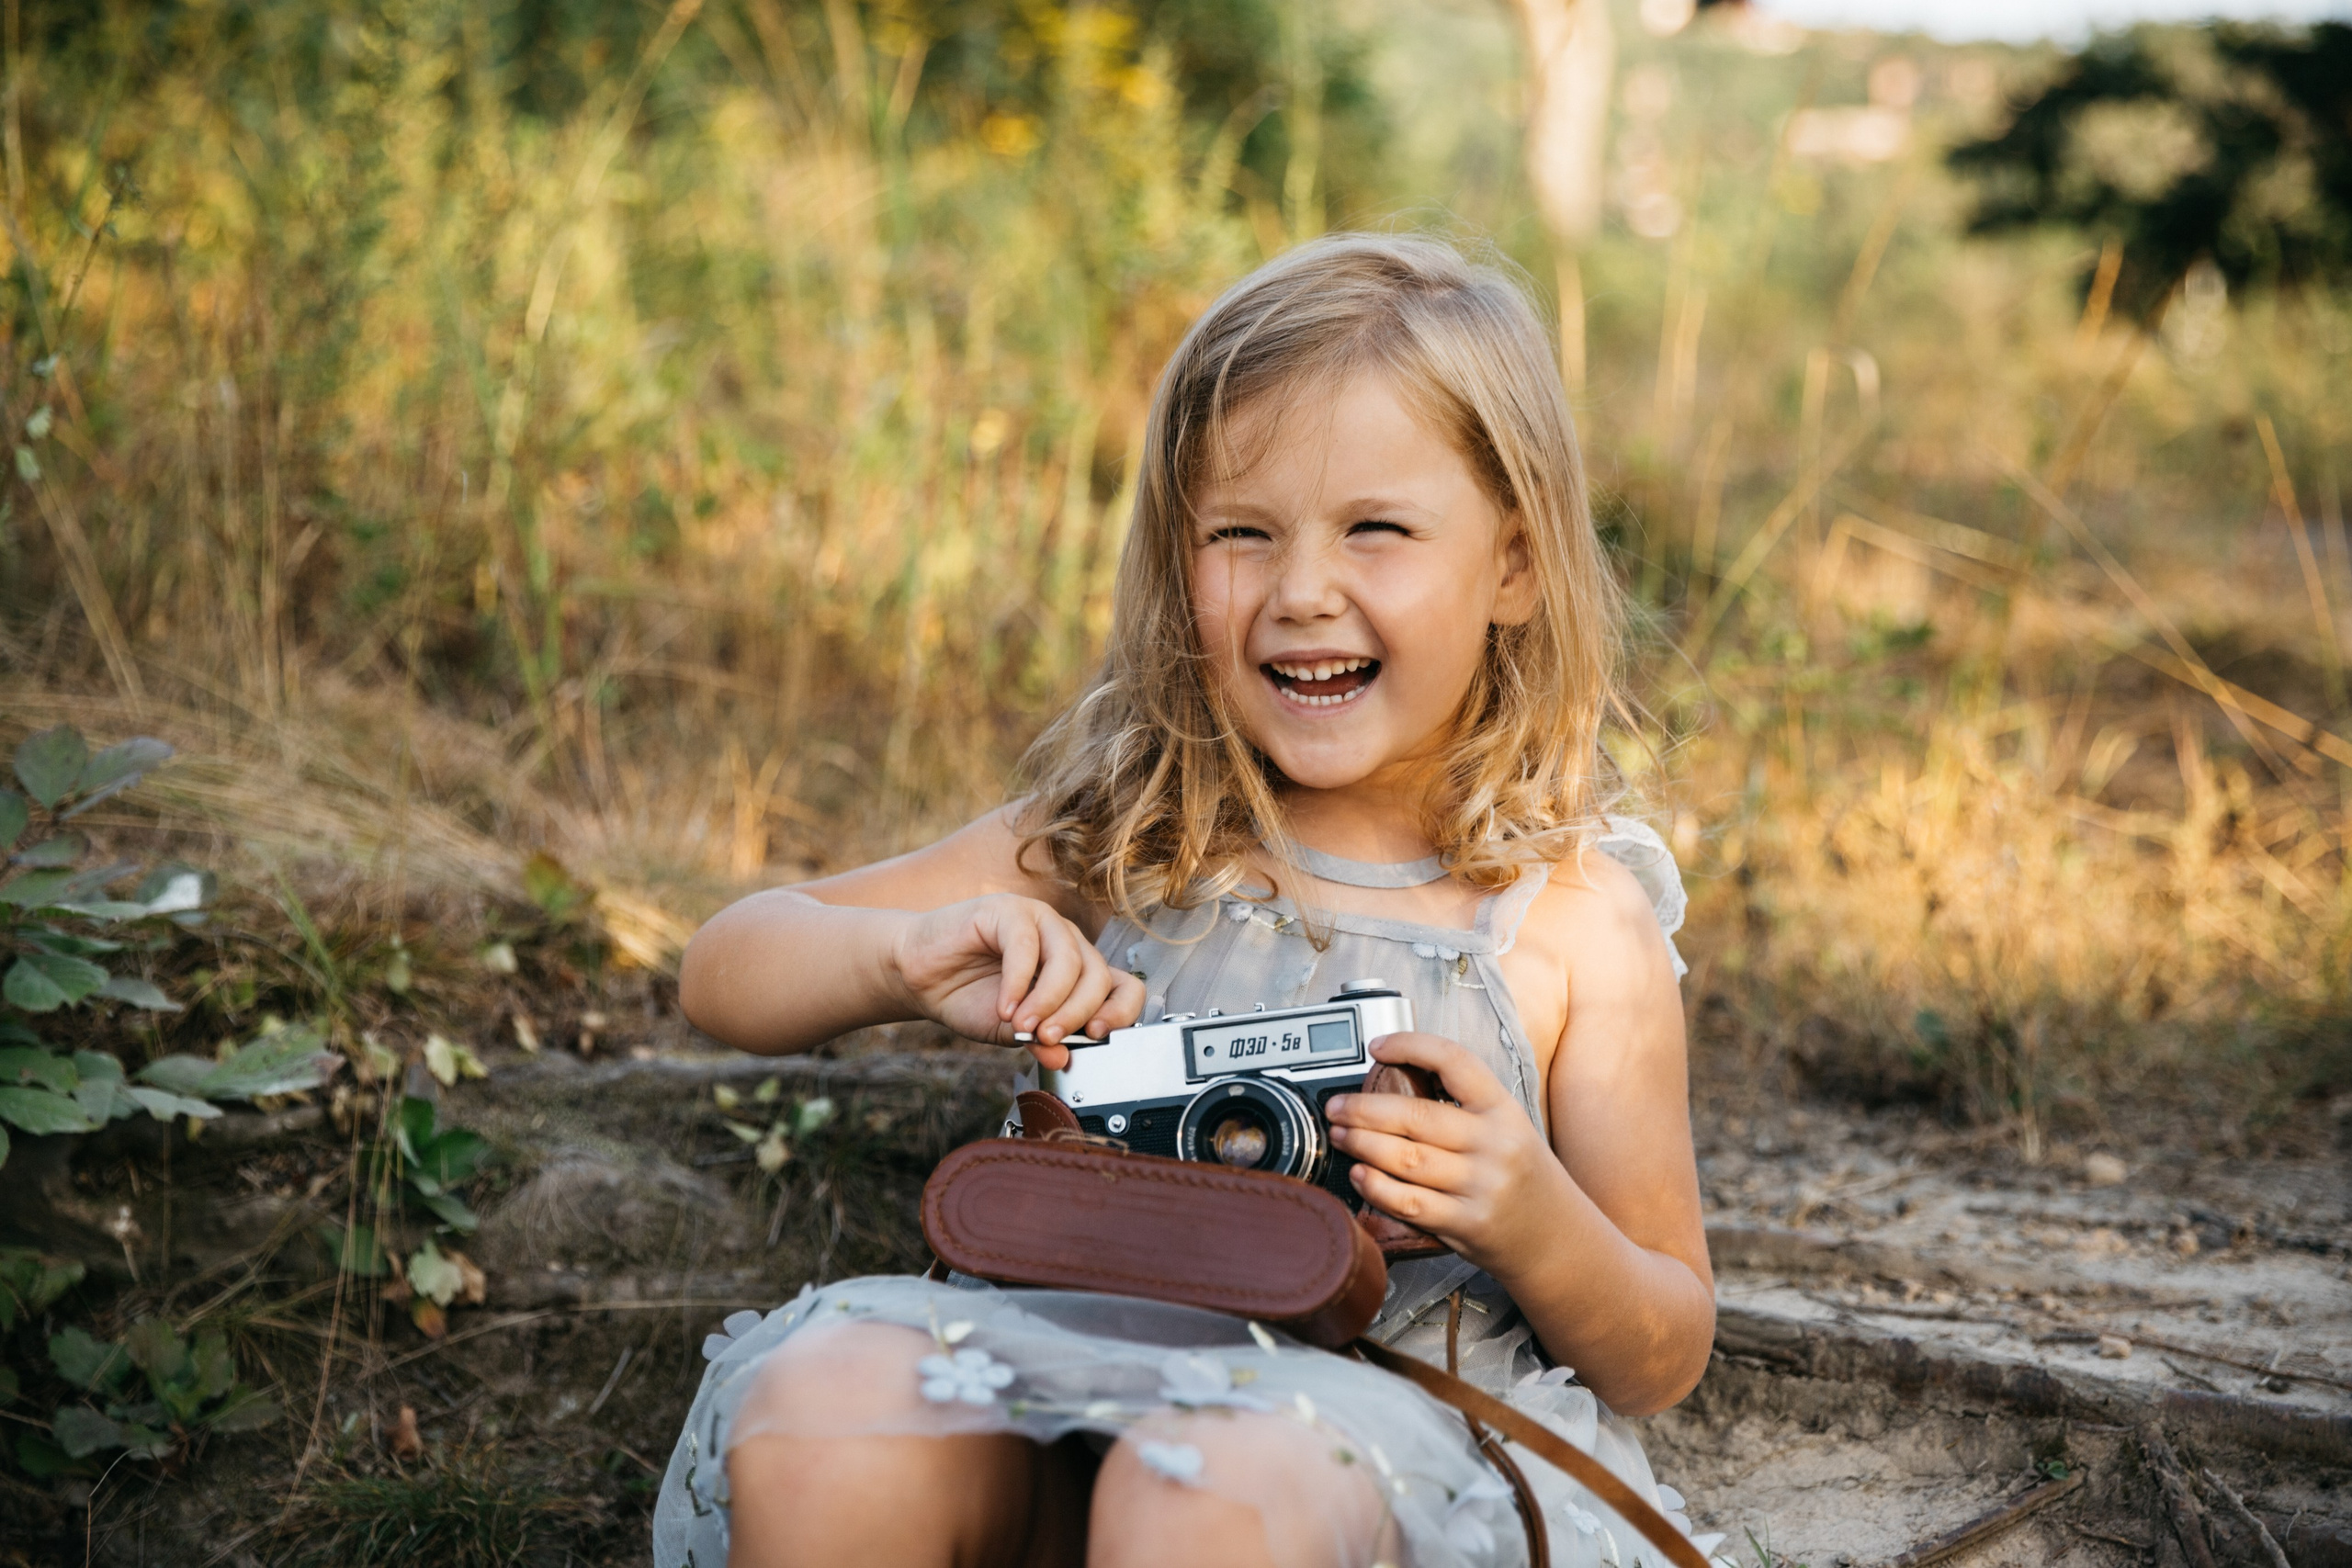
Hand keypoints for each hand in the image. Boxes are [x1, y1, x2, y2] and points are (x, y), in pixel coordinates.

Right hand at [891, 895, 1144, 1068]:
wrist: (919, 976)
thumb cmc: (967, 997)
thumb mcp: (1010, 1032)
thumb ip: (1040, 1041)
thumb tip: (1065, 1058)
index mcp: (1077, 971)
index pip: (1123, 986)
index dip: (1120, 1012)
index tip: (1097, 1037)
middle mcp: (1066, 943)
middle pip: (1096, 977)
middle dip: (1074, 1014)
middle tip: (1047, 1038)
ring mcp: (1040, 921)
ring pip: (1068, 960)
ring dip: (1048, 1000)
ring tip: (1022, 1024)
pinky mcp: (1008, 910)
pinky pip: (1025, 945)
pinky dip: (1017, 982)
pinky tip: (1004, 1005)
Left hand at [1322, 1032, 1572, 1275]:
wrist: (1557, 1236)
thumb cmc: (1521, 1175)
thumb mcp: (1507, 1127)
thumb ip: (1462, 1105)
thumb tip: (1395, 1080)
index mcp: (1503, 1109)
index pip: (1454, 1061)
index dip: (1411, 1045)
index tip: (1377, 1046)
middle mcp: (1495, 1144)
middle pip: (1416, 1115)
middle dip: (1364, 1109)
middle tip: (1337, 1107)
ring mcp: (1482, 1186)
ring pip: (1407, 1158)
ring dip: (1362, 1144)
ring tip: (1340, 1135)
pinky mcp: (1468, 1224)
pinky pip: (1411, 1202)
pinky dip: (1377, 1187)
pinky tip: (1359, 1175)